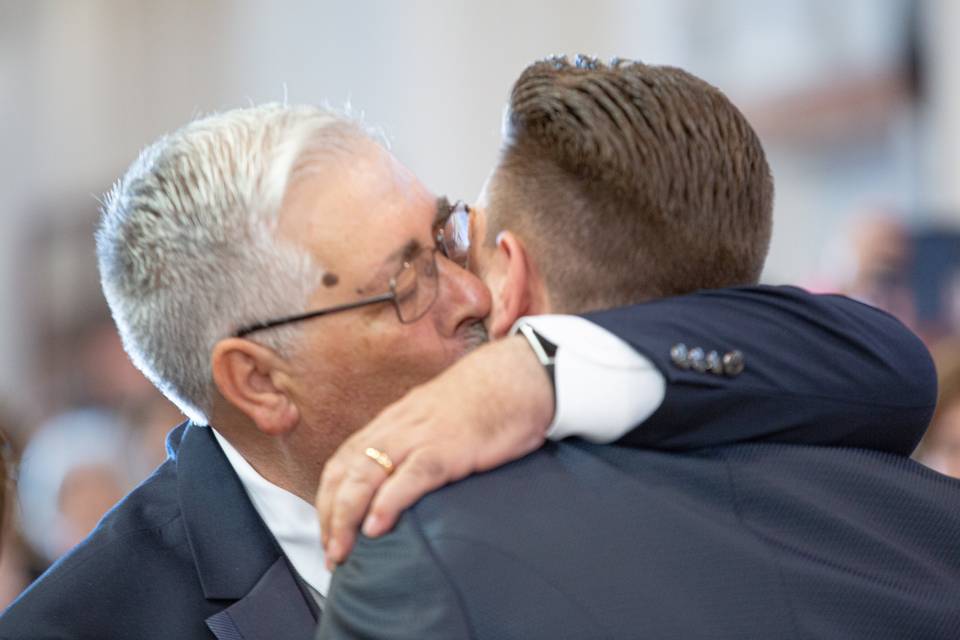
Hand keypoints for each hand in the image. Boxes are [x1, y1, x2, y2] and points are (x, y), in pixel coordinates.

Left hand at [317, 335, 553, 567]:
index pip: (343, 460)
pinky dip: (388, 502)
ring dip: (347, 517)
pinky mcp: (450, 447)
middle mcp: (398, 427)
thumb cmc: (485, 398)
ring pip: (367, 475)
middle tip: (330, 554)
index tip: (327, 530)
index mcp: (393, 421)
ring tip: (341, 551)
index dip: (328, 498)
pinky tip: (376, 527)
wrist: (519, 374)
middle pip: (346, 472)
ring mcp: (422, 436)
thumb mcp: (436, 416)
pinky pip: (411, 475)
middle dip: (330, 516)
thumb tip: (403, 472)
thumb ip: (415, 440)